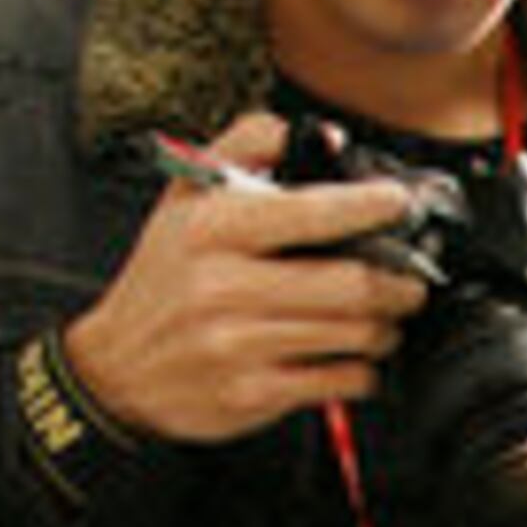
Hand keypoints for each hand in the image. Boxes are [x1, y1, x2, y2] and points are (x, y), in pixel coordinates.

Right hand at [60, 113, 425, 442]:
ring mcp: (238, 344)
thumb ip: (247, 148)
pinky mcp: (252, 393)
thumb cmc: (164, 278)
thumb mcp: (184, 197)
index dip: (371, 206)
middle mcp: (223, 286)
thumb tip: (318, 133)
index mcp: (211, 229)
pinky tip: (353, 358)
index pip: (312, 211)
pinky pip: (339, 380)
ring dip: (385, 328)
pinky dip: (362, 369)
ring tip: (381, 320)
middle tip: (409, 283)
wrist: (117, 367)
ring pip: (353, 334)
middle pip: (351, 284)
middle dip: (398, 285)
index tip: (397, 204)